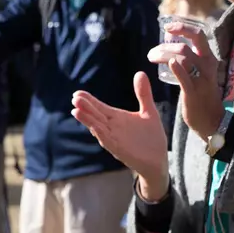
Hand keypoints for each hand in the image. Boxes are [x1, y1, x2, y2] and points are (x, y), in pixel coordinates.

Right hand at [72, 72, 170, 200]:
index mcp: (117, 118)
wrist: (159, 160)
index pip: (100, 107)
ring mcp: (115, 139)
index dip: (89, 101)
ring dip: (88, 120)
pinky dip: (101, 135)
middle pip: (96, 116)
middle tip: (74, 98)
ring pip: (98, 128)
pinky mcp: (120, 150)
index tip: (77, 93)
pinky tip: (95, 128)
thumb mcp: (149, 111)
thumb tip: (140, 72)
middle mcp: (113, 128)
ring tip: (76, 111)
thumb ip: (143, 94)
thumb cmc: (152, 137)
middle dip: (85, 108)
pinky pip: (109, 141)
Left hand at [148, 21, 221, 139]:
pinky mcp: (193, 91)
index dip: (183, 27)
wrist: (211, 121)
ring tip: (151, 56)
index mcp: (209, 59)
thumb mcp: (201, 74)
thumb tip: (172, 49)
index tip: (168, 27)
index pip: (199, 34)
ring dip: (164, 52)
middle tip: (162, 35)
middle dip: (179, 30)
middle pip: (196, 38)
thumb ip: (191, 62)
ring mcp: (202, 78)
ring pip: (183, 55)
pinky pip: (184, 77)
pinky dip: (175, 67)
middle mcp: (208, 65)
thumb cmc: (202, 96)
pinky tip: (168, 62)